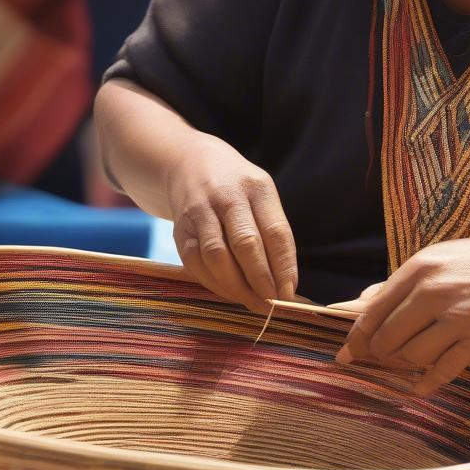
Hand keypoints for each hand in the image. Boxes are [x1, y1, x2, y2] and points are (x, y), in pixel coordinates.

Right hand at [166, 132, 297, 311]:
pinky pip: (196, 263)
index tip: (289, 293)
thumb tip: (285, 284)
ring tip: (252, 304)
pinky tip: (229, 293)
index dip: (283, 266)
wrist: (189, 164)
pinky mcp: (180, 229)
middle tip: (272, 305)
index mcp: (256, 187)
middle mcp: (227, 195)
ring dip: (236, 287)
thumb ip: (272, 233)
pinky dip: (214, 284)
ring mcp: (200, 211)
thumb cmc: (237, 189)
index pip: (275, 231)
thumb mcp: (261, 195)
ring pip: (217, 256)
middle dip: (261, 280)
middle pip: (245, 243)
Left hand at [329, 234, 469, 396]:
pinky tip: (419, 386)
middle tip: (376, 362)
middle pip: (387, 337)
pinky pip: (443, 370)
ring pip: (412, 356)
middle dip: (376, 355)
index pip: (374, 311)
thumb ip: (397, 283)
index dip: (356, 337)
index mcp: (418, 270)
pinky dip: (426, 383)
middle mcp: (433, 292)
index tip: (347, 354)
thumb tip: (359, 304)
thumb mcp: (435, 260)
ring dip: (402, 367)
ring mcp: (457, 317)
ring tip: (403, 365)